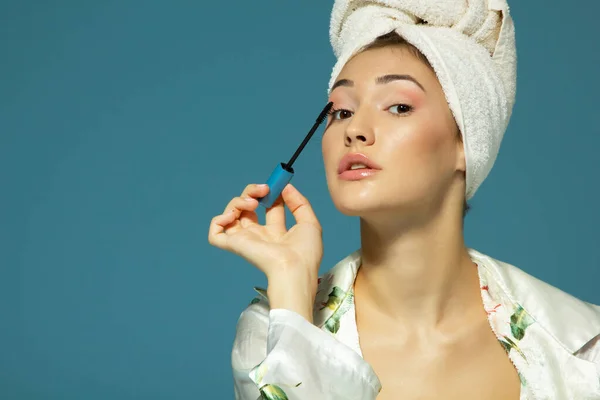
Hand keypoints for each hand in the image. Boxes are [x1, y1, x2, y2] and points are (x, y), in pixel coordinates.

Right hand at [208, 183, 322, 318]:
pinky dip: (219, 219)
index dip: (271, 192)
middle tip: (264, 189)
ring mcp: (245, 239)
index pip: (269, 206)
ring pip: (231, 214)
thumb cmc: (305, 253)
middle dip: (252, 191)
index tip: (277, 184)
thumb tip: (286, 187)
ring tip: (252, 203)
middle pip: (247, 207)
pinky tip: (232, 216)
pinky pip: (215, 232)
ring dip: (238, 200)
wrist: (294, 268)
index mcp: (277, 233)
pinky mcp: (234, 244)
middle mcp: (259, 235)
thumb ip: (299, 203)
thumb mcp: (309, 223)